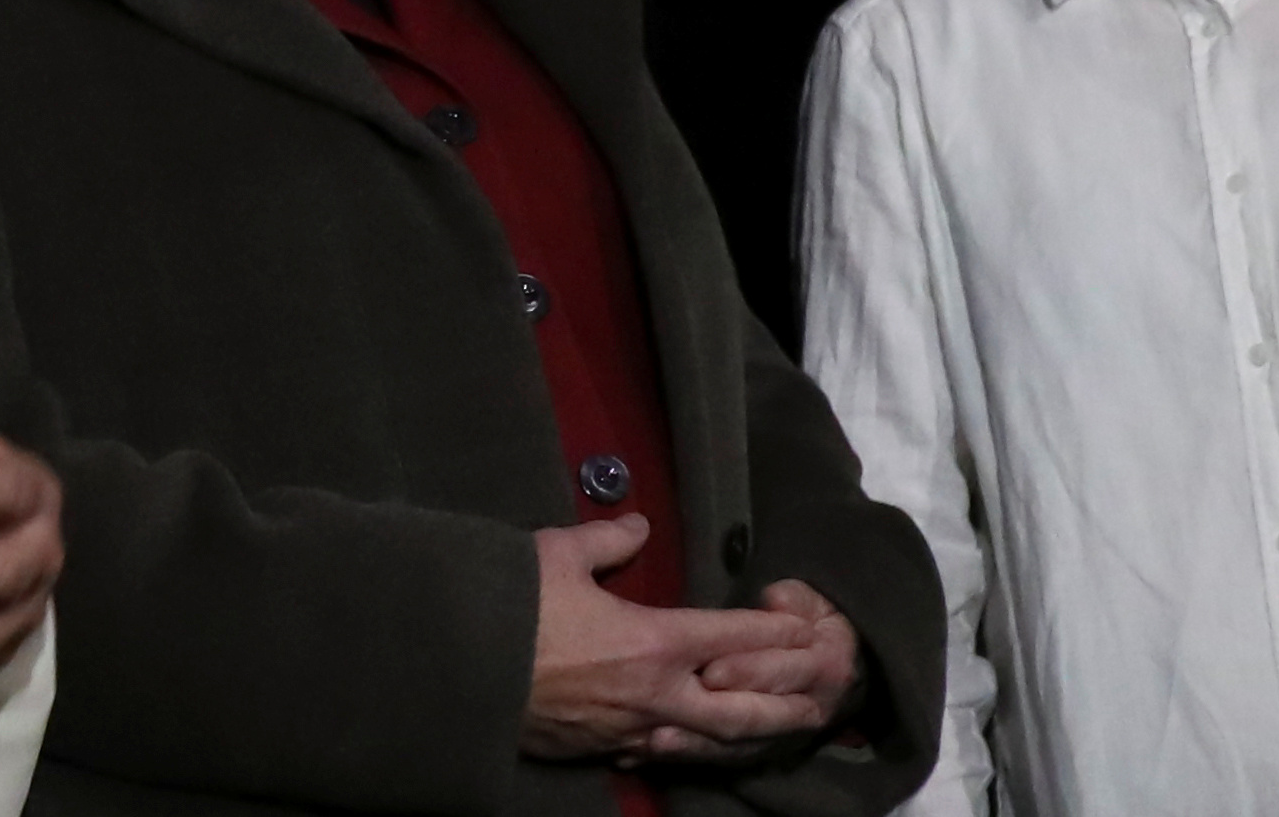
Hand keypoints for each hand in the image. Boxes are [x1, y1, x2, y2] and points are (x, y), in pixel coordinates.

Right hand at [520, 517, 830, 762]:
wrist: (460, 669)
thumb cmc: (513, 605)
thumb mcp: (559, 553)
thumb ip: (606, 540)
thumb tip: (636, 526)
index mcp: (653, 641)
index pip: (732, 637)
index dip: (774, 632)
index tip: (805, 629)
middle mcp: (654, 694)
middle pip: (738, 711)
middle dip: (783, 706)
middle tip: (818, 702)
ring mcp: (627, 730)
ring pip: (703, 743)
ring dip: (743, 738)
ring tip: (771, 735)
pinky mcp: (598, 750)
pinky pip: (654, 752)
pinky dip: (681, 748)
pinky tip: (685, 743)